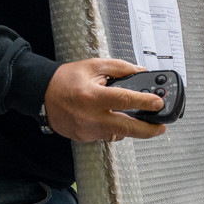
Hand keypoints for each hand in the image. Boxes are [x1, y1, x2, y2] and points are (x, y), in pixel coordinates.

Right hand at [44, 58, 167, 142]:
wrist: (42, 95)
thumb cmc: (66, 80)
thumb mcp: (93, 65)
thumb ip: (119, 68)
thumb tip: (140, 71)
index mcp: (93, 96)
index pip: (125, 100)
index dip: (145, 102)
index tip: (159, 103)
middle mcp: (91, 117)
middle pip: (127, 128)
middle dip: (148, 130)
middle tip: (161, 127)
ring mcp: (88, 130)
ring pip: (118, 134)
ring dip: (129, 127)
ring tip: (136, 118)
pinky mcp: (85, 138)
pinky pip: (106, 135)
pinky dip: (113, 127)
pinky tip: (111, 118)